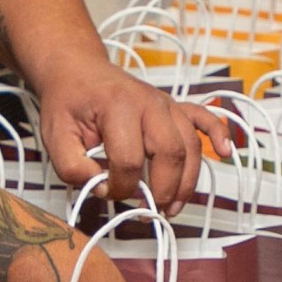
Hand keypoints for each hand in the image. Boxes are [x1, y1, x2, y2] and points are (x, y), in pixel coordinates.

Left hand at [35, 58, 219, 211]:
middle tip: (148, 210)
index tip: (105, 192)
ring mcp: (166, 104)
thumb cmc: (68, 101)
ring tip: (172, 207)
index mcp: (118, 107)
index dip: (118, 186)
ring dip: (187, 181)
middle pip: (169, 154)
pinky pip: (204, 118)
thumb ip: (72, 166)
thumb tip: (101, 188)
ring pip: (190, 147)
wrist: (77, 71)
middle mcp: (149, 103)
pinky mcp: (174, 107)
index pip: (128, 160)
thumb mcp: (55, 135)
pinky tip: (227, 152)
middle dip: (162, 190)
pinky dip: (219, 134)